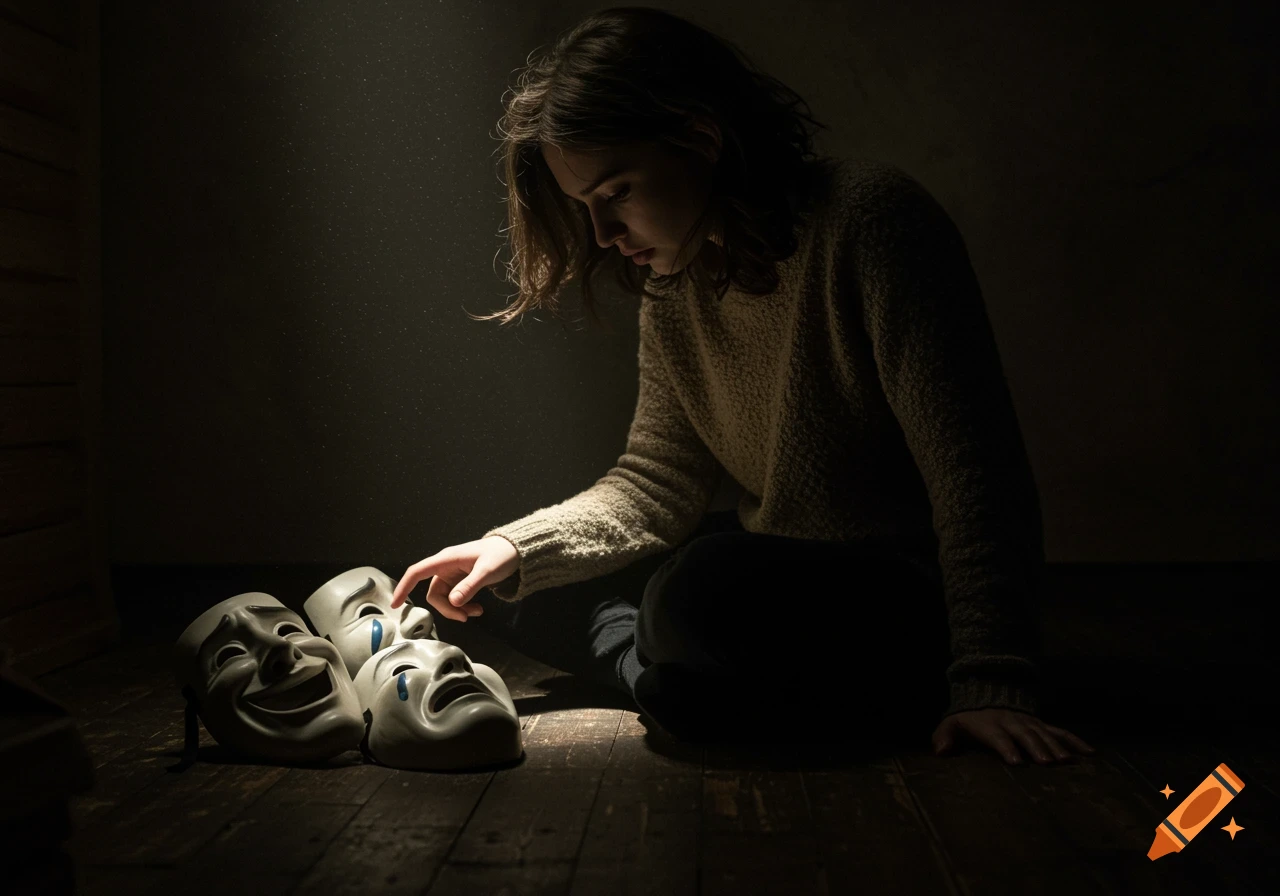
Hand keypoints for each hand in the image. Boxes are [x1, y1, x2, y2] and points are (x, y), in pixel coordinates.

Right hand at [390, 536, 519, 622]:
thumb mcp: (487, 570)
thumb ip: (470, 586)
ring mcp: (452, 576)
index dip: (404, 587)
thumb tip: (453, 602)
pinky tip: (477, 609)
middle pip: (433, 594)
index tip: (396, 604)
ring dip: (457, 610)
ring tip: (478, 612)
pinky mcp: (460, 582)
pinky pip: (454, 599)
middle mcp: (445, 568)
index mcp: (446, 559)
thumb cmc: (501, 555)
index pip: (417, 572)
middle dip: (448, 609)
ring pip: (444, 599)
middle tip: (467, 617)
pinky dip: (463, 607)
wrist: (515, 550)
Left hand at [932, 708, 1095, 764]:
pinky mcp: (1041, 724)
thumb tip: (940, 752)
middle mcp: (1012, 723)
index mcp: (990, 725)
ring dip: (1057, 746)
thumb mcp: (951, 725)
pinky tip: (1090, 753)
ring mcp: (1029, 723)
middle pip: (1026, 735)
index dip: (1006, 747)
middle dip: (1037, 748)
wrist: (987, 695)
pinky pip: (1060, 731)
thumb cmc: (968, 720)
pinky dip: (1075, 740)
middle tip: (1048, 763)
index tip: (1016, 762)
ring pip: (1045, 733)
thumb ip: (943, 737)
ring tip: (1067, 761)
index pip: (998, 737)